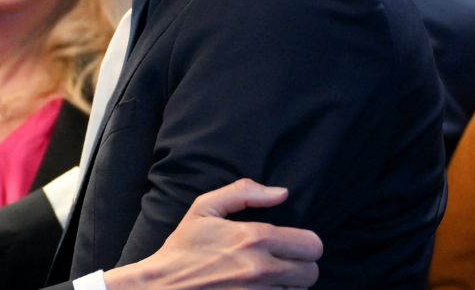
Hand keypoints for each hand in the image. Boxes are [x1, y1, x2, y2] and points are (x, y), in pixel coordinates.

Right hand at [103, 179, 321, 289]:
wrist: (162, 286)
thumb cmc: (183, 248)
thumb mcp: (204, 208)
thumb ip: (244, 193)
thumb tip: (281, 193)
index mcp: (254, 237)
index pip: (312, 244)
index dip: (304, 243)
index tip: (290, 243)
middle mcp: (261, 268)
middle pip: (312, 272)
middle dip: (300, 266)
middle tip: (282, 262)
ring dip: (288, 285)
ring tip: (268, 277)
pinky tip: (260, 289)